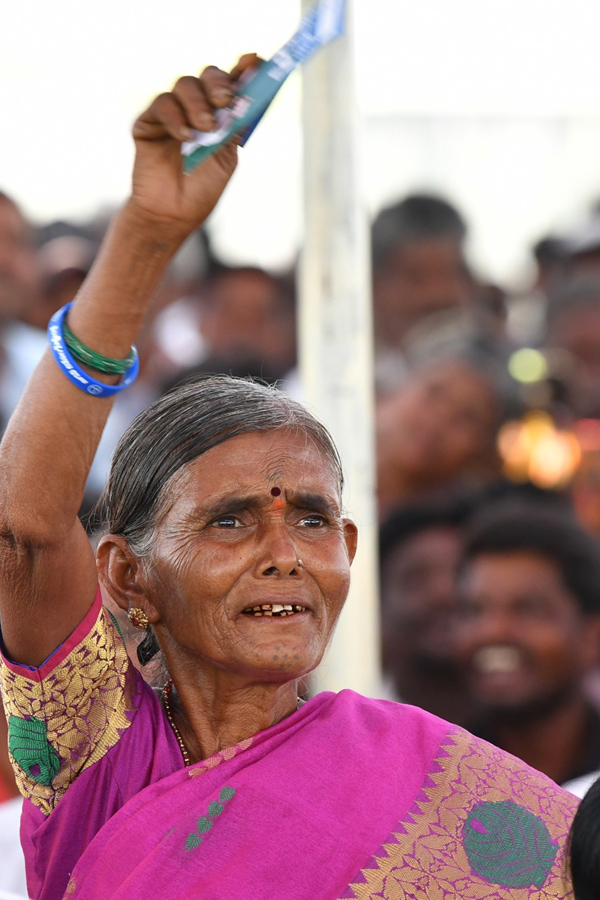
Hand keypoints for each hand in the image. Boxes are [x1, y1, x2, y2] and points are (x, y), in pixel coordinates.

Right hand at [130, 54, 257, 236]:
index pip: (232, 83)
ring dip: (198, 103)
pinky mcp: (149, 122)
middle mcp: (196, 108)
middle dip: (219, 83)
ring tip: (206, 129)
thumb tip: (247, 96)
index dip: (244, 69)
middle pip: (208, 75)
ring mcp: (172, 113)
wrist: (172, 214)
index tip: (254, 61)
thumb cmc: (201, 189)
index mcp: (220, 115)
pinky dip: (176, 117)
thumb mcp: (226, 157)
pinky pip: (163, 104)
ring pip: (185, 85)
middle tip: (226, 99)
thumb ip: (233, 126)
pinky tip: (185, 137)